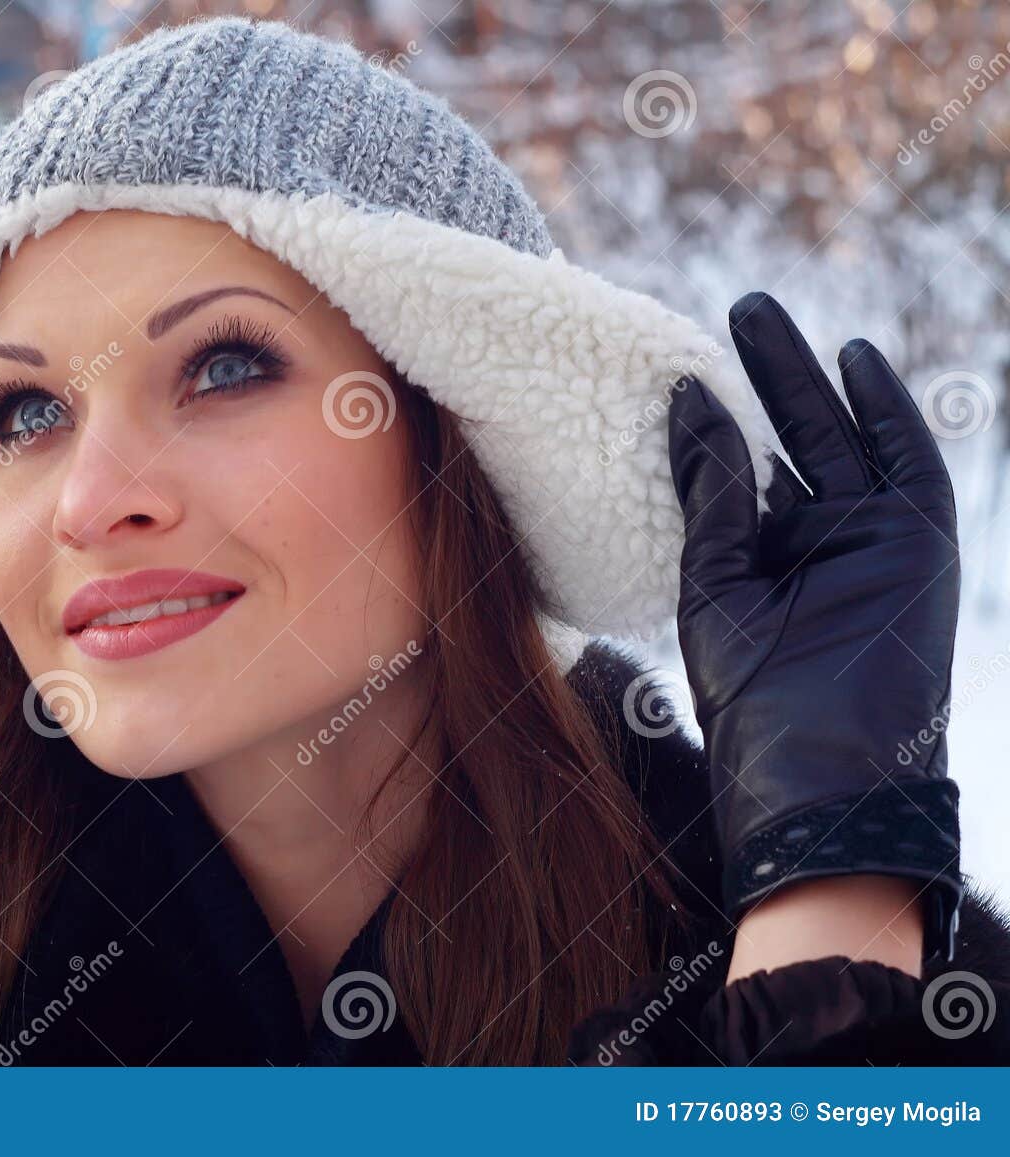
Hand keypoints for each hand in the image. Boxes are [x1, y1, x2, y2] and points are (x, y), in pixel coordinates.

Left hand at [667, 292, 961, 961]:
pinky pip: (906, 462)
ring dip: (809, 376)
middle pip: (796, 440)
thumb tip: (689, 395)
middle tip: (734, 309)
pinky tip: (850, 357)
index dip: (722, 420)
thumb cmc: (752, 696)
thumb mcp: (712, 582)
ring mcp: (871, 544)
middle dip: (767, 375)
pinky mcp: (917, 545)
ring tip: (758, 313)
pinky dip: (884, 409)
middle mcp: (820, 547)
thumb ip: (711, 492)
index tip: (682, 366)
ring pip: (839, 438)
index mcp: (767, 565)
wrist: (817, 771)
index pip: (750, 474)